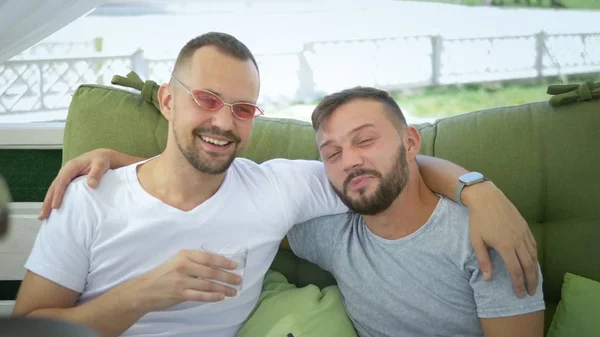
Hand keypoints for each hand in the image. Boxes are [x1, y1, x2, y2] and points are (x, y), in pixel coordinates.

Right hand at [39, 149, 111, 219]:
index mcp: (71, 167)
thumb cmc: (101, 160)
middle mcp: (65, 172)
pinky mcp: (69, 181)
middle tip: (43, 216)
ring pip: (54, 190)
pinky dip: (54, 200)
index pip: (61, 182)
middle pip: (53, 187)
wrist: (102, 156)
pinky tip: (53, 210)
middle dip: (47, 202)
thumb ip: (96, 173)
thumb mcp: (101, 164)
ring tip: (44, 216)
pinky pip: (59, 191)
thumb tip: (91, 185)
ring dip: (48, 203)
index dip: (57, 194)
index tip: (55, 206)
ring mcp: (66, 177)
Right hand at [128, 250, 241, 312]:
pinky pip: (201, 295)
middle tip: (238, 280)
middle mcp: (184, 266)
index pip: (208, 257)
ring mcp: (182, 280)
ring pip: (208, 284)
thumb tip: (218, 262)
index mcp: (184, 255)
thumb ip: (195, 261)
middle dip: (228, 276)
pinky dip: (213, 296)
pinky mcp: (180, 294)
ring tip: (234, 291)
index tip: (235, 265)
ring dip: (224, 288)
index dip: (224, 261)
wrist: (144, 290)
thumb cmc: (163, 274)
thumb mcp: (178, 261)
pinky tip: (221, 297)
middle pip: (211, 271)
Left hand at [463, 182, 538, 297]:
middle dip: (531, 281)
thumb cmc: (478, 219)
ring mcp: (523, 233)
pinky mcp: (525, 227)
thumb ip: (483, 260)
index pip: (515, 270)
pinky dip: (535, 256)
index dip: (518, 284)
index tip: (519, 294)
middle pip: (529, 266)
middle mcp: (518, 241)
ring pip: (534, 256)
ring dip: (535, 271)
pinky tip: (533, 262)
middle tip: (531, 293)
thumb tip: (488, 279)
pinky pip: (534, 245)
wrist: (486, 198)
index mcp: (505, 246)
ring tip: (534, 281)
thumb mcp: (476, 240)